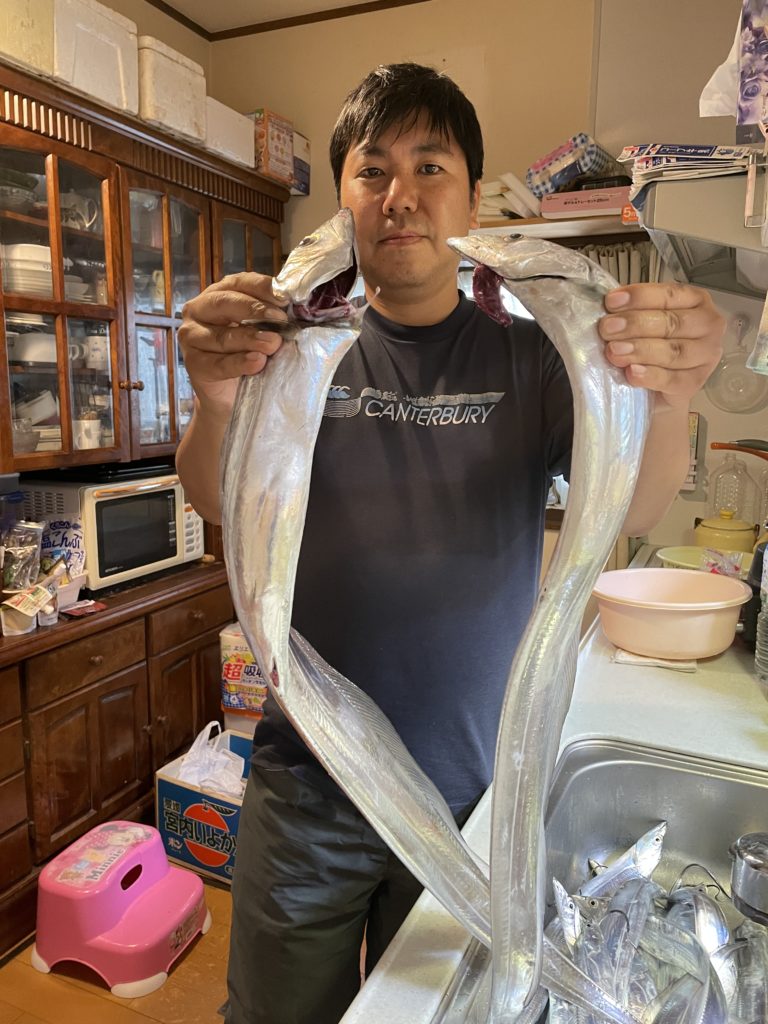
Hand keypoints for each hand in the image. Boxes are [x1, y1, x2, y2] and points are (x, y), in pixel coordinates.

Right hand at [178, 273, 288, 419]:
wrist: (230, 397)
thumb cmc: (248, 355)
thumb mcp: (261, 331)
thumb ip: (271, 318)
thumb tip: (297, 311)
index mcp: (219, 294)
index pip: (239, 282)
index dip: (261, 287)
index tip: (284, 297)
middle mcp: (199, 310)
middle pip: (225, 304)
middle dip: (255, 310)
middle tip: (280, 319)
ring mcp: (191, 337)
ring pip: (222, 335)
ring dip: (250, 339)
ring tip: (273, 343)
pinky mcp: (193, 364)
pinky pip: (218, 363)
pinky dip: (239, 363)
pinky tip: (257, 362)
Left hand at [599, 282, 724, 408]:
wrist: (656, 388)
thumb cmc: (651, 345)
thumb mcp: (643, 322)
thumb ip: (632, 312)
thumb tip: (609, 308)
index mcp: (696, 300)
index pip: (670, 294)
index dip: (640, 297)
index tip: (611, 302)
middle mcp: (708, 325)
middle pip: (671, 322)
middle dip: (635, 324)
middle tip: (607, 328)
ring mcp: (706, 356)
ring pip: (673, 351)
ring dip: (640, 350)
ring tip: (614, 351)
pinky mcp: (696, 383)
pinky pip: (673, 379)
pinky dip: (651, 376)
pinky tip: (632, 372)